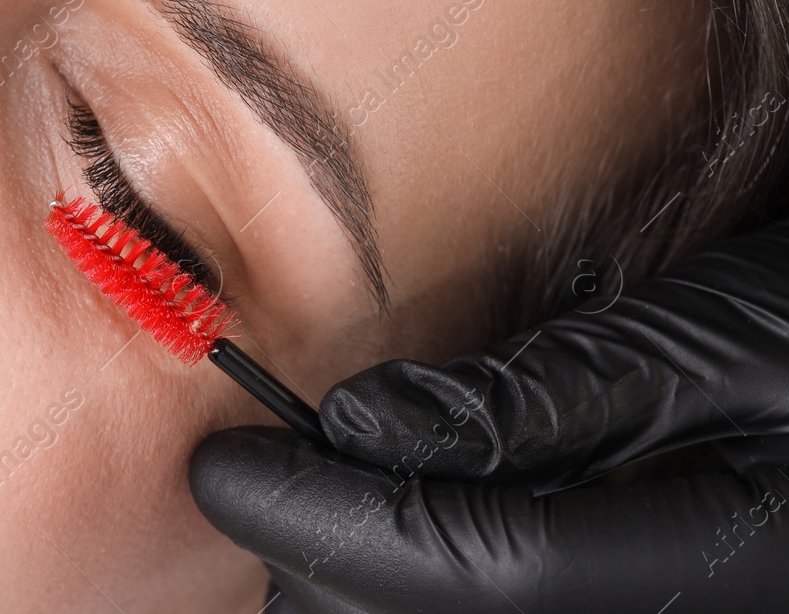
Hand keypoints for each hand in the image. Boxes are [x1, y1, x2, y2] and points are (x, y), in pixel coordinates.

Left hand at [189, 220, 788, 612]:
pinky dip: (406, 590)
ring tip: (316, 493)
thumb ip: (538, 396)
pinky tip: (385, 529)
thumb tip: (359, 424)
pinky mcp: (625, 613)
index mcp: (706, 566)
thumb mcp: (707, 343)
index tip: (223, 469)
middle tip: (258, 474)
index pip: (468, 570)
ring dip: (351, 584)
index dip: (327, 520)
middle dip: (322, 562)